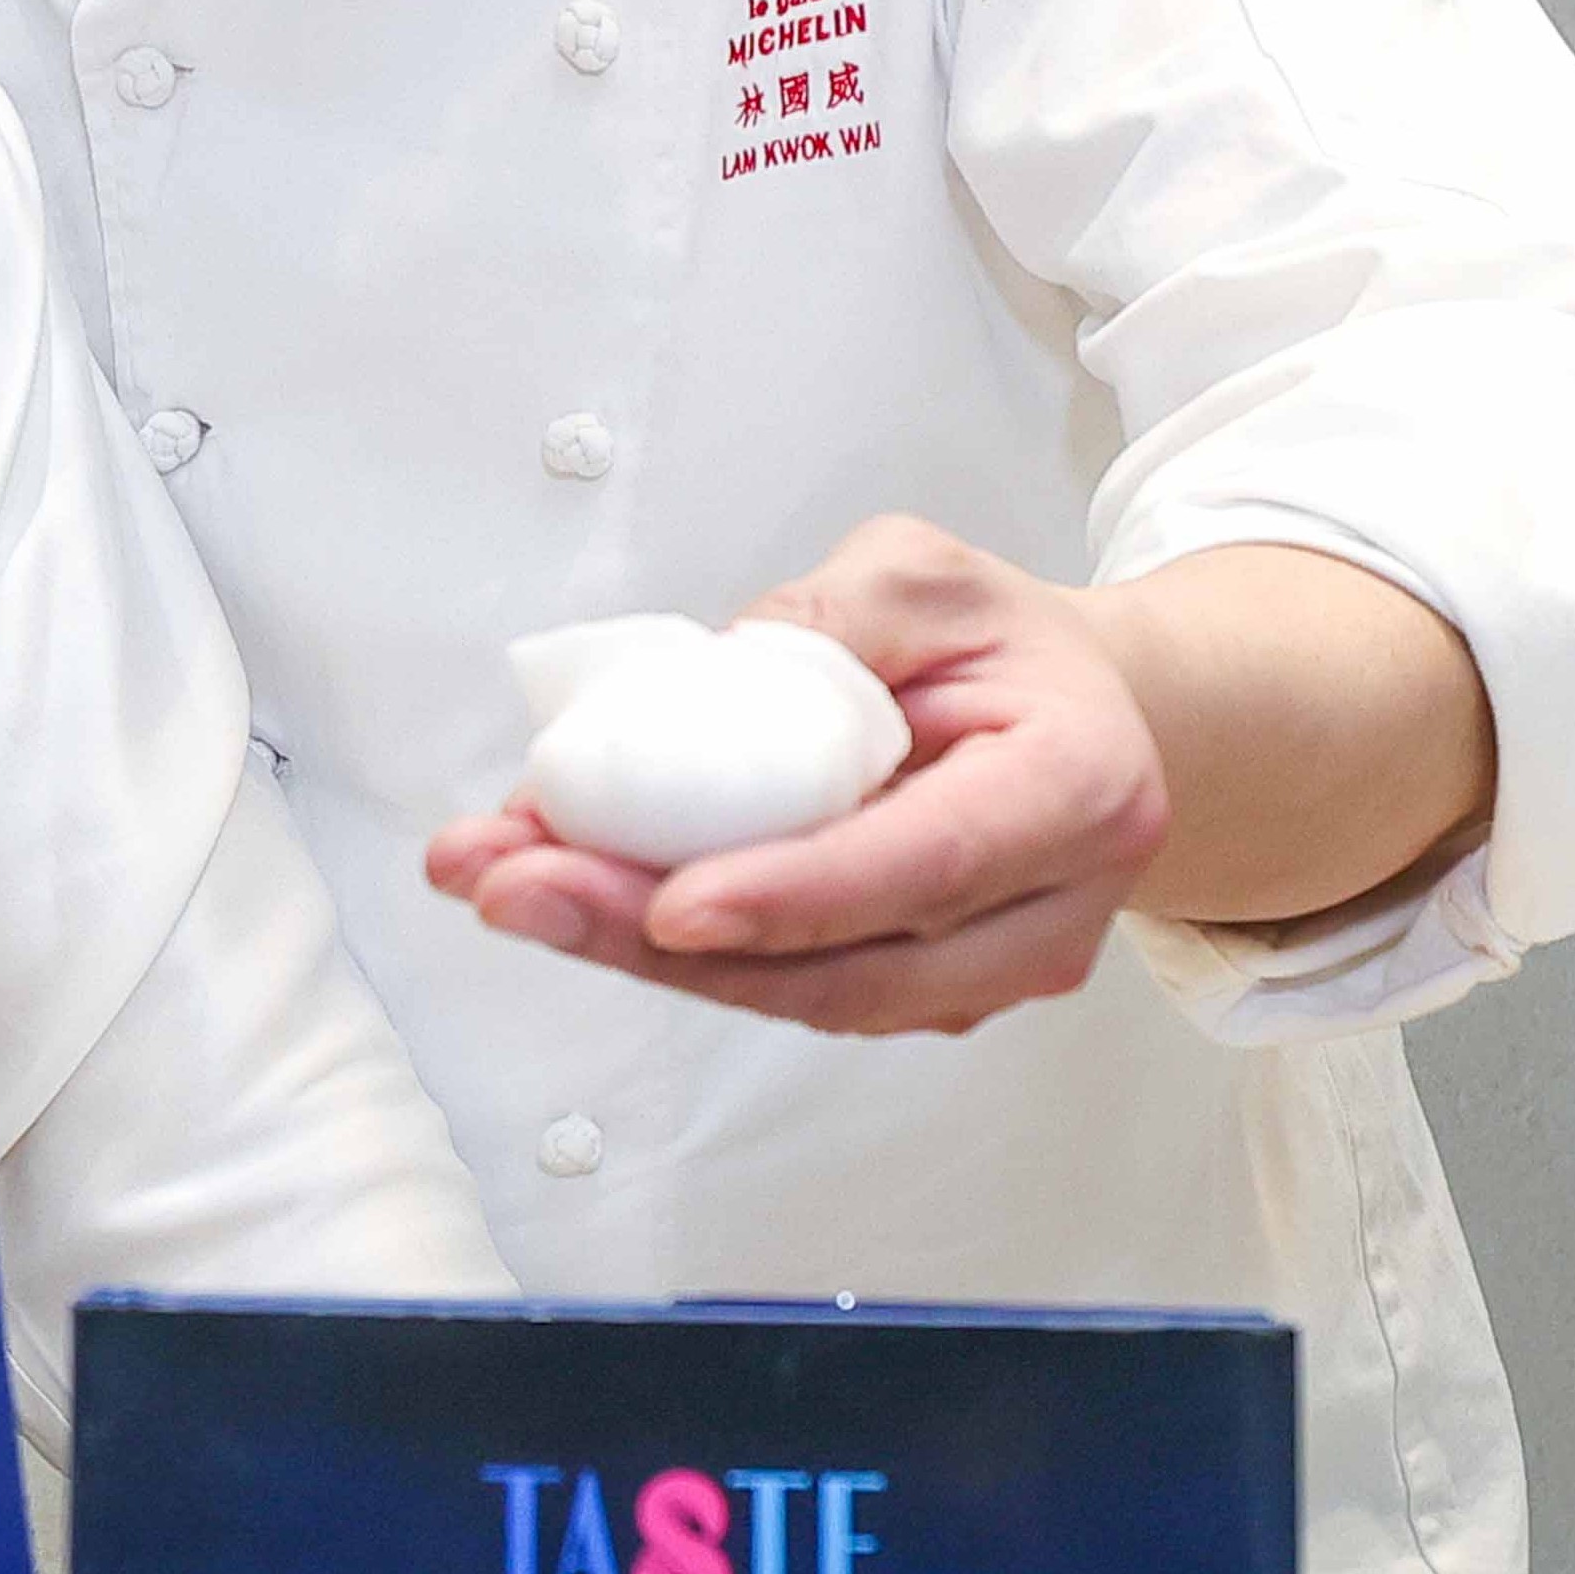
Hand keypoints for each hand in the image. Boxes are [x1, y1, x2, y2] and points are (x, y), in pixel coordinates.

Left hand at [421, 524, 1489, 1036]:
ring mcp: (979, 977)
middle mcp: (1044, 914)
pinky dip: (659, 942)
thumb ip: (832, 616)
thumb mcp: (928, 577)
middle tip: (511, 884)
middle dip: (656, 934)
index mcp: (1077, 791)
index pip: (926, 866)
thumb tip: (705, 683)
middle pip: (841, 963)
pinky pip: (776, 983)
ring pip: (795, 995)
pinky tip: (558, 884)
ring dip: (631, 946)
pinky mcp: (908, 996)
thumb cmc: (1002, 646)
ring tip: (497, 876)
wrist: (1077, 721)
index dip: (794, 895)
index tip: (670, 904)